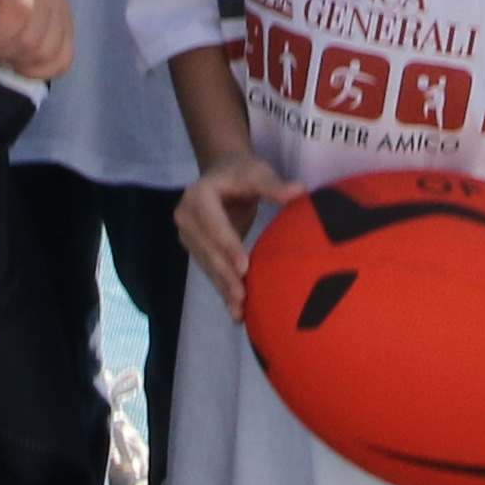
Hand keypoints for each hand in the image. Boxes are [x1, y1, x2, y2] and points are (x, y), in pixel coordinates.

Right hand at [175, 145, 299, 310]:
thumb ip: (273, 185)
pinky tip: (236, 312)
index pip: (214, 224)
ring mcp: (189, 236)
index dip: (228, 245)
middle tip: (242, 298)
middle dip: (225, 275)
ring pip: (208, 266)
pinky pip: (210, 271)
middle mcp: (186, 217)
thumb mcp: (257, 172)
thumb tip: (298, 192)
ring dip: (223, 289)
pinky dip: (223, 290)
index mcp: (198, 196)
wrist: (222, 173)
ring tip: (239, 312)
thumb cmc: (242, 172)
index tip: (244, 266)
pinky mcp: (197, 250)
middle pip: (208, 250)